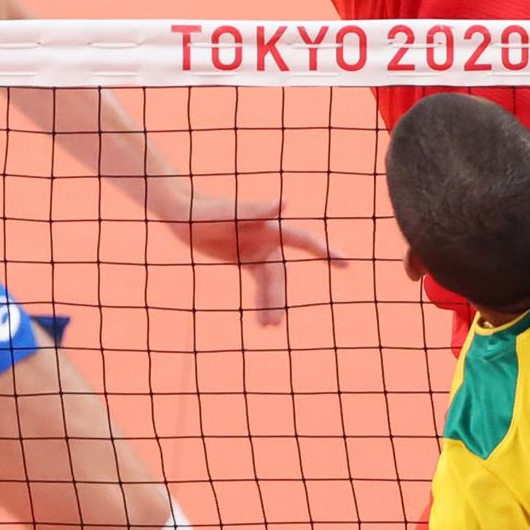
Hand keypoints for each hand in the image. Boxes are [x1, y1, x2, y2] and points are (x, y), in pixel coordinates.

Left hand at [155, 185, 346, 326]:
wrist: (182, 214)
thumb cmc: (204, 212)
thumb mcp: (227, 215)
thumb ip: (257, 210)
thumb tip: (286, 202)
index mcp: (269, 227)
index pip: (303, 240)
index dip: (326, 252)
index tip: (347, 263)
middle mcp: (267, 237)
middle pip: (281, 273)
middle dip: (280, 297)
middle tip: (275, 324)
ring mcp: (257, 248)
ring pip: (272, 281)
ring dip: (271, 302)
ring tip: (267, 327)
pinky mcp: (245, 257)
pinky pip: (260, 281)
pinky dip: (262, 298)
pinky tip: (261, 318)